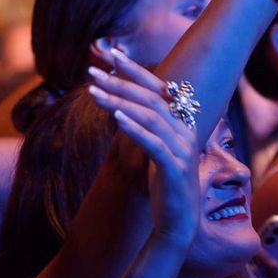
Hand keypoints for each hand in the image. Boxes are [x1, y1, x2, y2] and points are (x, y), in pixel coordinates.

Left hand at [86, 48, 200, 248]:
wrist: (178, 224)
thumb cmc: (165, 185)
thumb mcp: (157, 149)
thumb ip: (148, 125)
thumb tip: (122, 104)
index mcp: (183, 123)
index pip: (158, 88)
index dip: (135, 70)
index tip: (111, 54)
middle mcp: (186, 131)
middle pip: (151, 97)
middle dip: (119, 81)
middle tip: (92, 71)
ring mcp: (182, 149)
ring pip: (149, 116)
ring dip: (119, 101)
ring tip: (93, 92)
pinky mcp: (174, 168)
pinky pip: (152, 143)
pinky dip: (133, 128)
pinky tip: (115, 117)